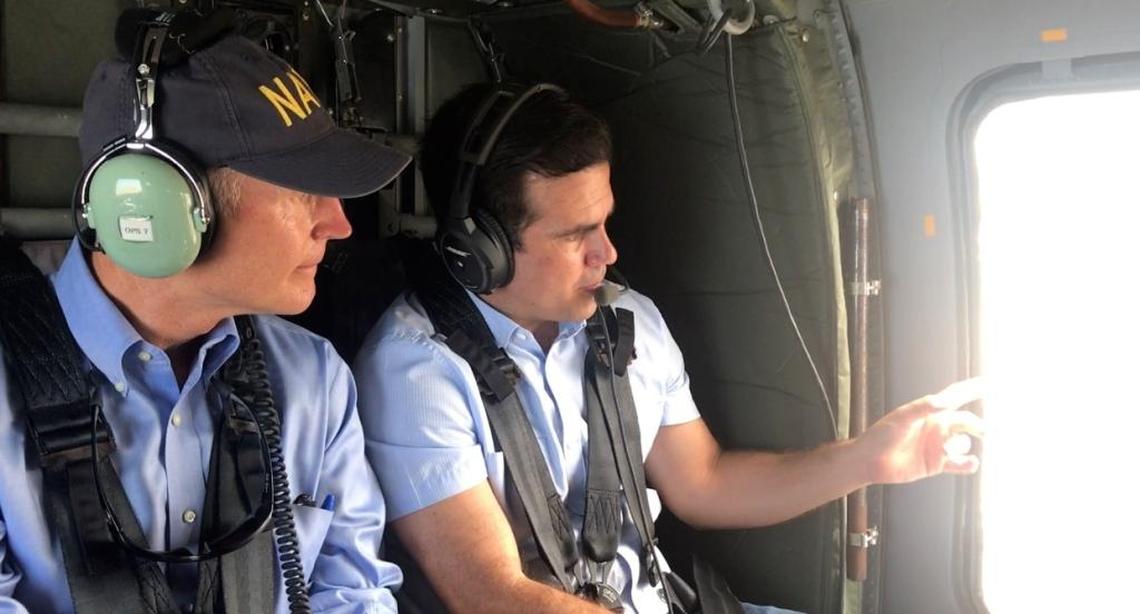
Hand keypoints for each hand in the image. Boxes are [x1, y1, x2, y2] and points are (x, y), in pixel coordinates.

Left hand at [856, 378, 985, 484]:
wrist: (869, 462)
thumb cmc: (881, 435)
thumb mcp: (902, 417)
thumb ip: (924, 407)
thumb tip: (947, 401)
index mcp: (928, 411)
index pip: (954, 396)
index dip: (971, 389)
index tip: (989, 383)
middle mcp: (936, 426)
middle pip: (964, 421)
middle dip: (976, 424)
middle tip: (983, 430)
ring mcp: (938, 445)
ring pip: (963, 442)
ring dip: (963, 445)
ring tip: (949, 450)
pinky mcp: (937, 464)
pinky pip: (960, 463)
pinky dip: (969, 463)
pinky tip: (970, 462)